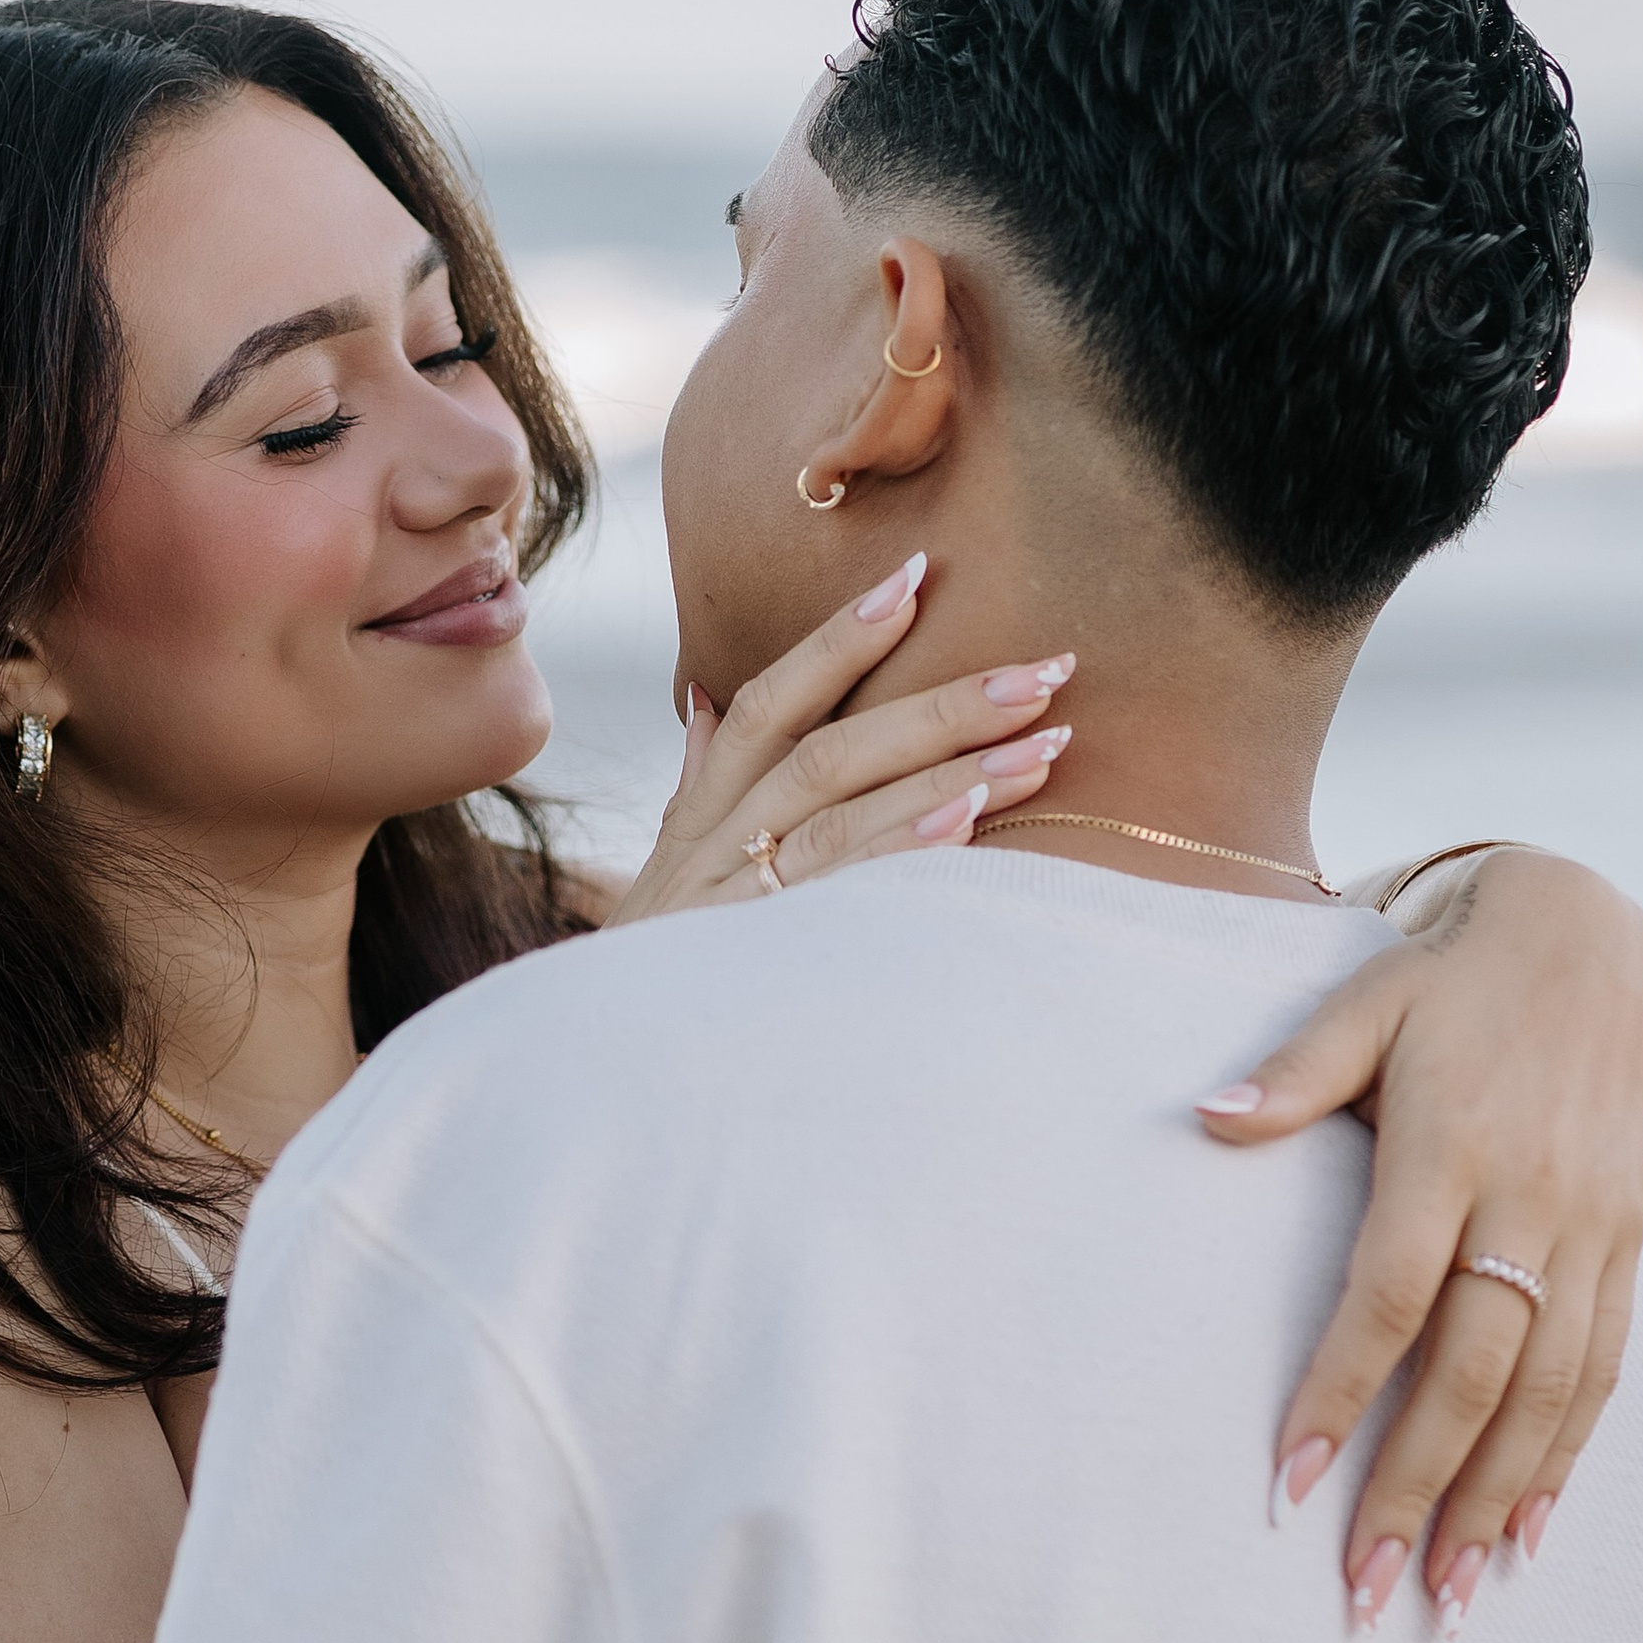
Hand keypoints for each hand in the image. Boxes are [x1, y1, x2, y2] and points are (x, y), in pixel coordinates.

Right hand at [607, 554, 1076, 924]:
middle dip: (940, 704)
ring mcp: (734, 898)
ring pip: (842, 810)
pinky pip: (838, 892)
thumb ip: (699, 781)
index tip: (916, 578)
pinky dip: (900, 851)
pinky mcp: (755, 956)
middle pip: (830, 749)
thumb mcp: (667, 870)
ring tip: (1044, 745)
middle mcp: (718, 841)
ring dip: (950, 773)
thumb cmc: (652, 969)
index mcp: (707, 810)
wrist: (598, 1064)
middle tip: (1045, 670)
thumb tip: (706, 701)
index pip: (773, 702)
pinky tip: (968, 823)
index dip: (839, 640)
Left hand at [1196, 850, 1642, 1625]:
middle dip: (1419, 1487)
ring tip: (1447, 1593)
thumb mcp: (1362, 1001)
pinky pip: (1605, 1366)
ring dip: (1498, 1498)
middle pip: (1475, 1370)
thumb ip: (1293, 1072)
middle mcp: (1531, 1199)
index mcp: (1451, 1148)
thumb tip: (1207, 1118)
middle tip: (1366, 1588)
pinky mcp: (1630, 1242)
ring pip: (1550, 1388)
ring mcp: (1591, 1227)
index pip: (1389, 1297)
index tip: (1289, 1485)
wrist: (1587, 936)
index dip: (1341, 1393)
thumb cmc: (1444, 980)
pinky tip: (1530, 1533)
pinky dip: (1569, 1454)